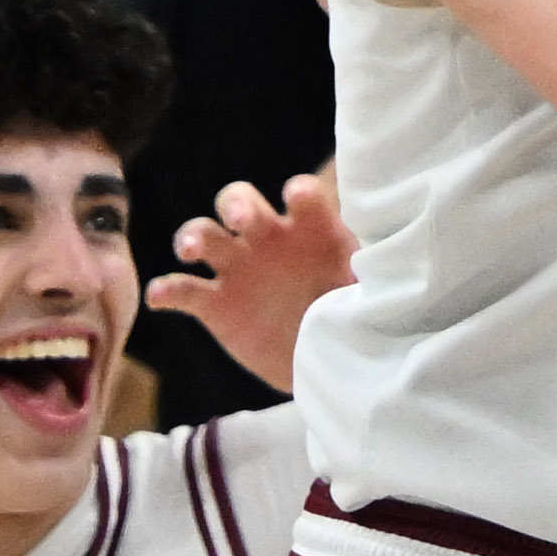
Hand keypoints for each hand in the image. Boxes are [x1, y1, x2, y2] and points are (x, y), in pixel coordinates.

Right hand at [144, 173, 353, 389]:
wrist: (326, 362)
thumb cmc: (353, 314)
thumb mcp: (371, 293)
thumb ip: (374, 273)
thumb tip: (396, 262)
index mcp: (310, 228)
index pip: (301, 196)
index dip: (298, 193)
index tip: (296, 197)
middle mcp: (267, 238)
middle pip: (239, 200)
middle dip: (237, 204)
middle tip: (241, 220)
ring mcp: (237, 268)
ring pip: (204, 235)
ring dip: (192, 235)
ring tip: (190, 249)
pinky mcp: (215, 304)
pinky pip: (184, 291)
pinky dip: (167, 291)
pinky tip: (160, 297)